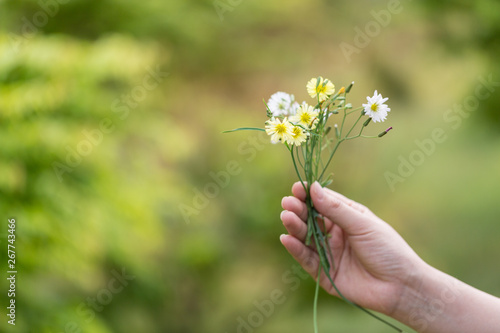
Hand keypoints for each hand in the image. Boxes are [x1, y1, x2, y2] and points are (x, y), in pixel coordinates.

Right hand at [280, 181, 424, 315]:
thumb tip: (313, 188)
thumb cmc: (388, 250)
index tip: (297, 187)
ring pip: (306, 238)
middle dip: (298, 210)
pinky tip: (287, 239)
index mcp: (347, 217)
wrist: (401, 287)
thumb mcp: (362, 224)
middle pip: (311, 218)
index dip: (309, 195)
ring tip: (286, 217)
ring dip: (294, 227)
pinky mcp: (324, 273)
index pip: (323, 202)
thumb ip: (336, 209)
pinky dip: (296, 249)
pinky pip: (307, 259)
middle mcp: (336, 234)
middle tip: (287, 203)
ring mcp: (329, 253)